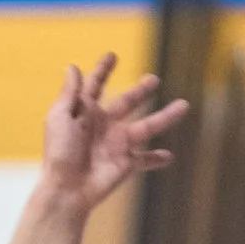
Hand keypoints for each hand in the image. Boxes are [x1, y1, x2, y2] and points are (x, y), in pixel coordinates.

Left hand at [39, 55, 185, 216]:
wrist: (68, 188)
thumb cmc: (59, 152)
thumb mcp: (60, 117)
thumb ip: (70, 94)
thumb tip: (73, 67)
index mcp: (85, 112)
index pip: (95, 85)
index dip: (103, 70)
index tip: (112, 56)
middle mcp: (103, 125)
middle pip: (126, 103)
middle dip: (140, 91)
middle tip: (153, 79)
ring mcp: (117, 144)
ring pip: (146, 126)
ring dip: (165, 116)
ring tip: (184, 105)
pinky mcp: (126, 163)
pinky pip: (145, 159)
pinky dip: (156, 158)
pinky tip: (169, 156)